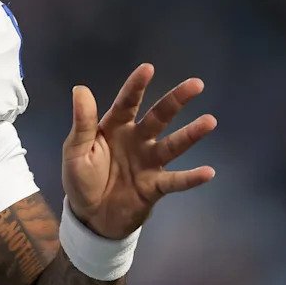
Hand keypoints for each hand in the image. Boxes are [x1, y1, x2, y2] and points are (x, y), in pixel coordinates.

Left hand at [62, 63, 216, 238]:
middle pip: (158, 117)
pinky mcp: (156, 186)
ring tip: (210, 121)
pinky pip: (175, 181)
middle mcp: (136, 140)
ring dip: (191, 135)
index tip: (148, 68)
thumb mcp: (76, 151)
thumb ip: (82, 123)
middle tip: (197, 84)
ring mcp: (149, 163)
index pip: (127, 103)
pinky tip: (208, 172)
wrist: (91, 216)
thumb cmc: (82, 179)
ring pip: (172, 145)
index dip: (136, 87)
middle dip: (176, 101)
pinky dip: (191, 178)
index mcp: (114, 128)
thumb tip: (80, 88)